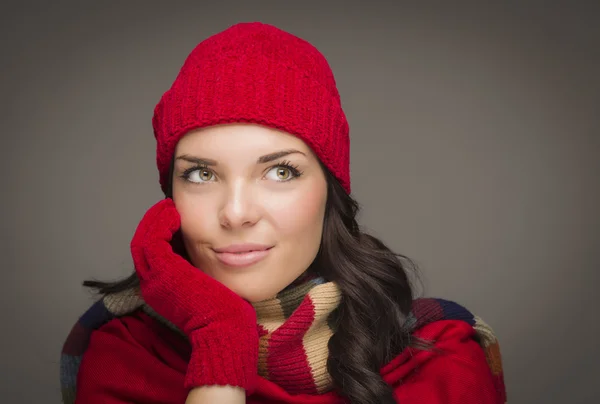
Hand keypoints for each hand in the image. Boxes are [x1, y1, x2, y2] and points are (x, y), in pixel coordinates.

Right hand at [130, 198, 258, 392]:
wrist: (224, 328)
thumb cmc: (224, 312)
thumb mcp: (206, 288)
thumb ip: (199, 273)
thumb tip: (210, 255)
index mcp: (161, 291)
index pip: (151, 257)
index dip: (158, 236)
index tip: (172, 220)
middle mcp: (151, 286)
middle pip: (141, 247)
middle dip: (152, 225)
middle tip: (166, 208)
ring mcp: (154, 280)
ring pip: (143, 240)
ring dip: (154, 220)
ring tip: (169, 206)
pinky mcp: (163, 271)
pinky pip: (152, 239)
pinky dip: (159, 223)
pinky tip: (174, 213)